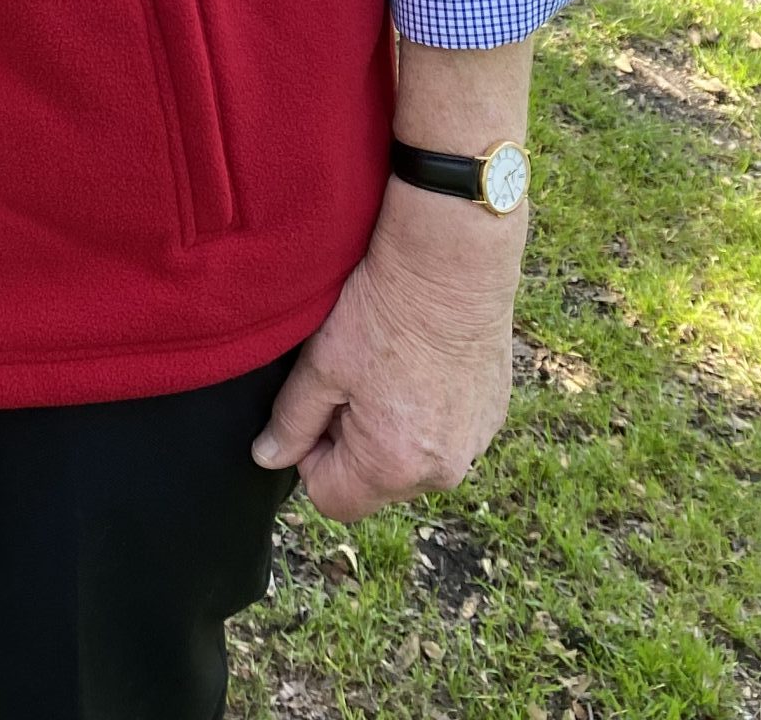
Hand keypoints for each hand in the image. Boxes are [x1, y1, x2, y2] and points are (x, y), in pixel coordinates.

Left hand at [251, 177, 524, 521]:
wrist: (453, 262)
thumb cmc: (382, 310)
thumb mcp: (321, 363)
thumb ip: (291, 421)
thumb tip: (267, 458)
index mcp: (393, 466)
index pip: (331, 499)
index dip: (311, 455)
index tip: (319, 403)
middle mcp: (442, 471)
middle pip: (374, 482)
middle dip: (353, 441)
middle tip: (354, 375)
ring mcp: (475, 443)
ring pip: (411, 457)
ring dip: (392, 427)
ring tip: (389, 362)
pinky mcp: (493, 415)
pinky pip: (446, 432)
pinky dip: (428, 408)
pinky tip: (421, 359)